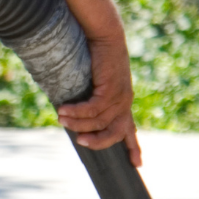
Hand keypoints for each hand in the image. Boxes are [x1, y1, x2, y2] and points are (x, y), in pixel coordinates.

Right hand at [56, 36, 142, 166]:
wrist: (104, 34)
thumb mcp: (95, 82)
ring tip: (61, 119)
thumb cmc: (96, 55)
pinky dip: (78, 112)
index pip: (130, 129)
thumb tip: (68, 113)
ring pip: (99, 121)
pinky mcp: (111, 88)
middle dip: (98, 142)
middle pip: (116, 133)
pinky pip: (93, 109)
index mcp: (123, 101)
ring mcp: (120, 96)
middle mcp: (125, 101)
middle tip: (80, 142)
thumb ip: (88, 98)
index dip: (134, 147)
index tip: (137, 164)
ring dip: (78, 123)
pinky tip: (63, 110)